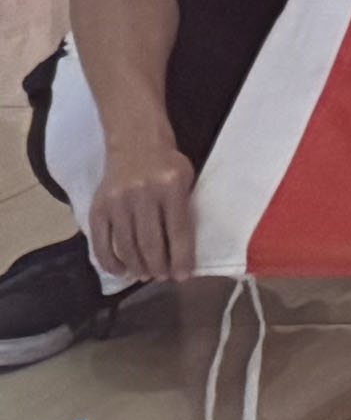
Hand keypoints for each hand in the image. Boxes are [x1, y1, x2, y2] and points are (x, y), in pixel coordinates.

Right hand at [85, 143, 193, 288]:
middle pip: (150, 242)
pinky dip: (110, 262)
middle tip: (164, 277)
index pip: (178, 230)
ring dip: (137, 266)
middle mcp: (142, 193)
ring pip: (126, 246)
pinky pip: (101, 242)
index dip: (181, 257)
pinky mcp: (97, 207)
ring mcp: (117, 201)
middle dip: (159, 266)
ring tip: (146, 275)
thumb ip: (183, 210)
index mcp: (171, 186)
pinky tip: (121, 271)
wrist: (135, 142)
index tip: (184, 276)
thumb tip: (182, 252)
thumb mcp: (186, 179)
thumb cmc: (166, 164)